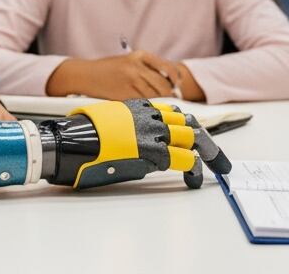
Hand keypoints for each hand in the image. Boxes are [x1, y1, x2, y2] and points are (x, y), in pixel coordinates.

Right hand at [41, 99, 231, 188]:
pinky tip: (194, 180)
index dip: (186, 128)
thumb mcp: (109, 125)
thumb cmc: (82, 137)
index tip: (192, 140)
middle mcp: (150, 117)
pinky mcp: (153, 152)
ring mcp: (154, 133)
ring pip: (192, 138)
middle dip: (205, 141)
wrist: (71, 143)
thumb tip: (137, 146)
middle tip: (217, 158)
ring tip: (215, 167)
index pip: (173, 115)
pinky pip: (183, 158)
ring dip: (205, 152)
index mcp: (139, 109)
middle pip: (189, 125)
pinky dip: (192, 169)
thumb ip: (129, 130)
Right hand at [45, 51, 180, 98]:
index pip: (168, 69)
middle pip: (163, 85)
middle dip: (169, 94)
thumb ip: (147, 68)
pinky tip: (145, 107)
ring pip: (154, 95)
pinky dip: (146, 106)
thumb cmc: (108, 69)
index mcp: (140, 56)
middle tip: (172, 100)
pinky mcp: (123, 95)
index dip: (176, 81)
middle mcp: (137, 67)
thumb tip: (169, 83)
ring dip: (158, 102)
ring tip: (159, 105)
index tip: (177, 88)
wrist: (85, 75)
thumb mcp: (129, 61)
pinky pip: (142, 103)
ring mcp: (130, 81)